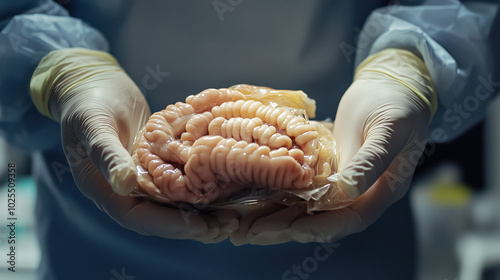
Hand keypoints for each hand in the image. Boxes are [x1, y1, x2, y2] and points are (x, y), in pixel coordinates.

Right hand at [31, 48, 238, 242]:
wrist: (92, 82)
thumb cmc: (87, 103)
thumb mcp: (93, 125)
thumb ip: (107, 154)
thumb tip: (125, 186)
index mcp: (105, 188)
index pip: (138, 217)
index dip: (169, 225)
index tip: (202, 227)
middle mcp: (125, 190)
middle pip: (161, 217)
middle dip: (195, 225)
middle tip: (228, 224)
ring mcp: (143, 177)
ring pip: (174, 203)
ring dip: (203, 210)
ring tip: (233, 213)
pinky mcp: (157, 164)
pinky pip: (179, 181)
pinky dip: (200, 186)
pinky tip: (224, 185)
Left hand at [230, 48, 436, 244]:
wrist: (389, 85)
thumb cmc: (396, 105)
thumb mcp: (388, 130)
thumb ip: (370, 162)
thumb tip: (348, 192)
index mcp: (381, 190)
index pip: (350, 218)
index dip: (321, 227)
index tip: (291, 230)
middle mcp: (360, 193)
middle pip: (321, 220)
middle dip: (286, 228)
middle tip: (250, 233)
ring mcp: (340, 182)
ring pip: (306, 207)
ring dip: (276, 216)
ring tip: (243, 225)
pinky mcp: (325, 169)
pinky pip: (300, 187)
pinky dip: (278, 194)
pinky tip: (254, 197)